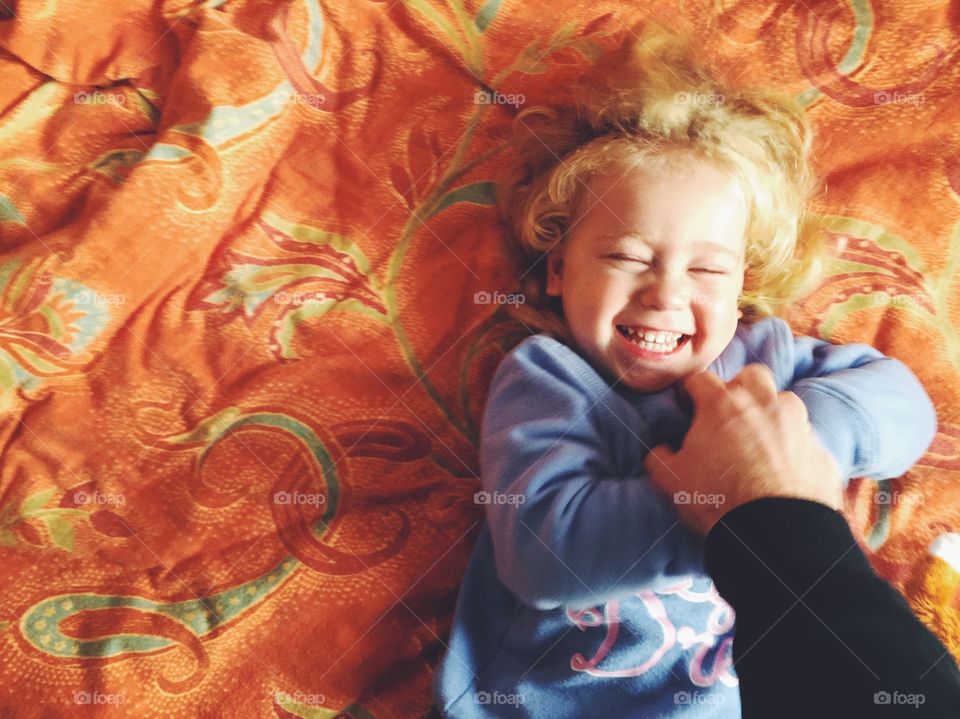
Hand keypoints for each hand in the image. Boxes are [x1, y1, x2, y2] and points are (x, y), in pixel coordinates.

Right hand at [645, 364, 842, 534]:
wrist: (775, 533)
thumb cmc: (718, 500)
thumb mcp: (671, 480)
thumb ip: (659, 457)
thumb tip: (661, 450)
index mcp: (722, 405)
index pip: (700, 379)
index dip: (690, 391)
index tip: (687, 404)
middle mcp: (763, 404)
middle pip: (751, 376)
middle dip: (739, 387)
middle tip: (728, 413)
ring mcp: (797, 425)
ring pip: (784, 403)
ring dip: (771, 414)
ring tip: (759, 441)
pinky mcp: (819, 451)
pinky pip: (804, 439)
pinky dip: (793, 447)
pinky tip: (783, 468)